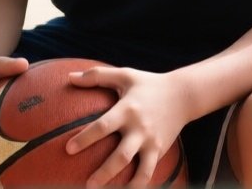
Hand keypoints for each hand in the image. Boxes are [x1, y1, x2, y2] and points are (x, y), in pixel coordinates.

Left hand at [64, 66, 194, 187]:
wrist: (183, 95)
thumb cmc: (148, 83)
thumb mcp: (124, 74)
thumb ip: (96, 76)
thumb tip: (69, 77)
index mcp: (127, 110)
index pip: (103, 126)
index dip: (85, 139)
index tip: (68, 150)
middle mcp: (140, 129)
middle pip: (121, 156)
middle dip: (104, 173)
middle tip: (88, 185)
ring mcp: (152, 142)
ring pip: (140, 171)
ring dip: (125, 186)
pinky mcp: (160, 151)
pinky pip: (149, 173)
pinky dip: (139, 185)